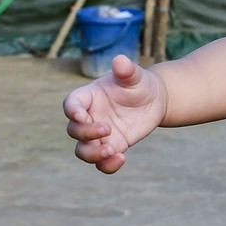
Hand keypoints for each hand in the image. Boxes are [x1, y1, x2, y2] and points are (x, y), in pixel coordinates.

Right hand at [64, 53, 168, 172]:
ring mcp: (98, 135)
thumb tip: (120, 60)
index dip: (72, 111)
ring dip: (92, 154)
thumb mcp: (134, 76)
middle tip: (108, 129)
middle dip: (86, 133)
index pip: (71, 104)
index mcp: (88, 97)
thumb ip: (126, 70)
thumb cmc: (139, 83)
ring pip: (82, 151)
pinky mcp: (112, 146)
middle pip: (74, 131)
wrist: (154, 100)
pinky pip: (101, 163)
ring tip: (111, 151)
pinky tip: (121, 159)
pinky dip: (107, 165)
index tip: (81, 116)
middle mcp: (89, 117)